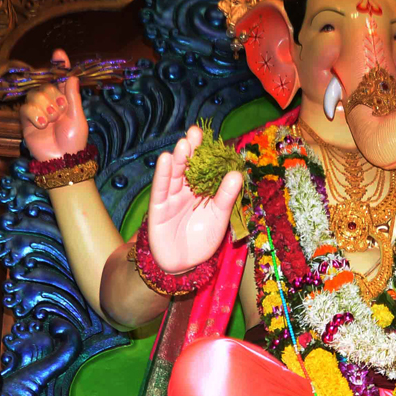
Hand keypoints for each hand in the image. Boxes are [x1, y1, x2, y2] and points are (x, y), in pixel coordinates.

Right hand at [18, 48, 87, 161]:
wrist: (62, 160)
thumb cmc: (74, 141)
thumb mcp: (77, 117)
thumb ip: (72, 96)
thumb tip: (72, 75)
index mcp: (65, 100)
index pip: (60, 78)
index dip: (59, 65)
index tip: (59, 53)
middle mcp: (50, 102)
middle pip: (45, 85)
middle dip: (53, 97)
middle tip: (60, 112)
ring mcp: (38, 110)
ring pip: (34, 95)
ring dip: (45, 108)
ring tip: (51, 122)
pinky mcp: (27, 120)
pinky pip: (26, 108)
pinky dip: (35, 115)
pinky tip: (41, 125)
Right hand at [146, 124, 241, 273]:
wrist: (183, 263)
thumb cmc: (202, 239)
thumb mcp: (219, 217)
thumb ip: (226, 197)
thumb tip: (237, 174)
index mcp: (203, 190)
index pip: (207, 168)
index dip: (209, 154)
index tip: (215, 138)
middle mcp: (187, 189)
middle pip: (189, 166)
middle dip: (192, 149)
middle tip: (196, 132)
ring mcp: (171, 196)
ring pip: (176, 174)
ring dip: (179, 158)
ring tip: (185, 143)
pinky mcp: (158, 206)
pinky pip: (161, 188)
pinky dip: (163, 174)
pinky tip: (167, 159)